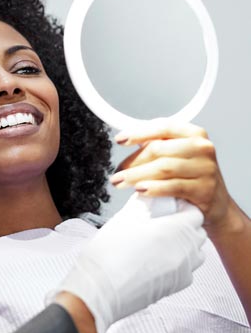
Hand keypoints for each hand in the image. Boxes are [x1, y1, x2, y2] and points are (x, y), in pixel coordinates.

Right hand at [57, 193, 205, 332]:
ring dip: (184, 243)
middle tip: (162, 221)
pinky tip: (156, 258)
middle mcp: (186, 251)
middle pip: (197, 232)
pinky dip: (178, 261)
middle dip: (184, 224)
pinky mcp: (175, 287)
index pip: (194, 213)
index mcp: (176, 230)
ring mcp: (183, 271)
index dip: (181, 207)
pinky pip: (186, 269)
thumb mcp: (124, 218)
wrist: (100, 288)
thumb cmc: (109, 254)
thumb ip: (142, 204)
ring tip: (160, 240)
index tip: (166, 206)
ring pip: (195, 252)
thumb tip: (147, 197)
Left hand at [110, 121, 232, 228]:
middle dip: (133, 161)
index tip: (119, 140)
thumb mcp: (178, 156)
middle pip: (159, 149)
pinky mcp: (204, 189)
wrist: (217, 205)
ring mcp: (205, 169)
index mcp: (194, 134)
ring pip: (163, 168)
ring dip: (136, 175)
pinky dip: (154, 188)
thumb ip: (158, 147)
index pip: (163, 127)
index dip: (139, 133)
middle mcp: (202, 148)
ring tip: (120, 182)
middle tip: (116, 173)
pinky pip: (173, 186)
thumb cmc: (191, 178)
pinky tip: (140, 190)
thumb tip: (127, 144)